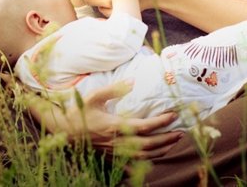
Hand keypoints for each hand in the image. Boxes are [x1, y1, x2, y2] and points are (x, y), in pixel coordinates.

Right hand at [25, 80, 182, 158]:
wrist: (65, 131)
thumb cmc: (80, 111)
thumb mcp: (94, 96)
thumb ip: (114, 89)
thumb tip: (133, 82)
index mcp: (114, 125)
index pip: (144, 125)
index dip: (161, 121)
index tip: (173, 114)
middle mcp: (117, 141)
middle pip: (148, 144)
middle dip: (166, 138)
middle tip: (181, 132)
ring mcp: (115, 151)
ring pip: (143, 155)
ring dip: (160, 150)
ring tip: (173, 142)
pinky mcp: (112, 157)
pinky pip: (132, 163)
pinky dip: (146, 162)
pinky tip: (156, 157)